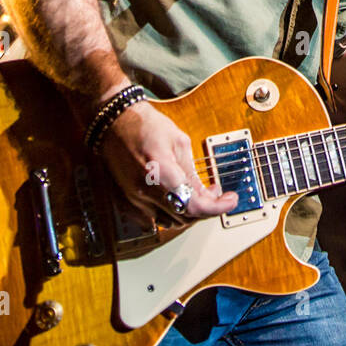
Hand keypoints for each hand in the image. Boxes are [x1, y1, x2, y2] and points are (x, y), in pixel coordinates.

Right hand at [99, 100, 237, 224]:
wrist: (114, 123)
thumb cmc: (145, 125)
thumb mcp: (178, 142)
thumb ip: (192, 173)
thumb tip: (209, 194)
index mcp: (160, 172)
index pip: (194, 205)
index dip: (217, 207)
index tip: (230, 201)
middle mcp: (145, 191)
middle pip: (185, 216)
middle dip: (205, 207)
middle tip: (215, 193)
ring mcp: (134, 199)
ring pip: (171, 222)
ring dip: (188, 212)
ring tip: (196, 193)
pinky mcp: (128, 201)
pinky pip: (153, 221)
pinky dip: (168, 214)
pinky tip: (175, 199)